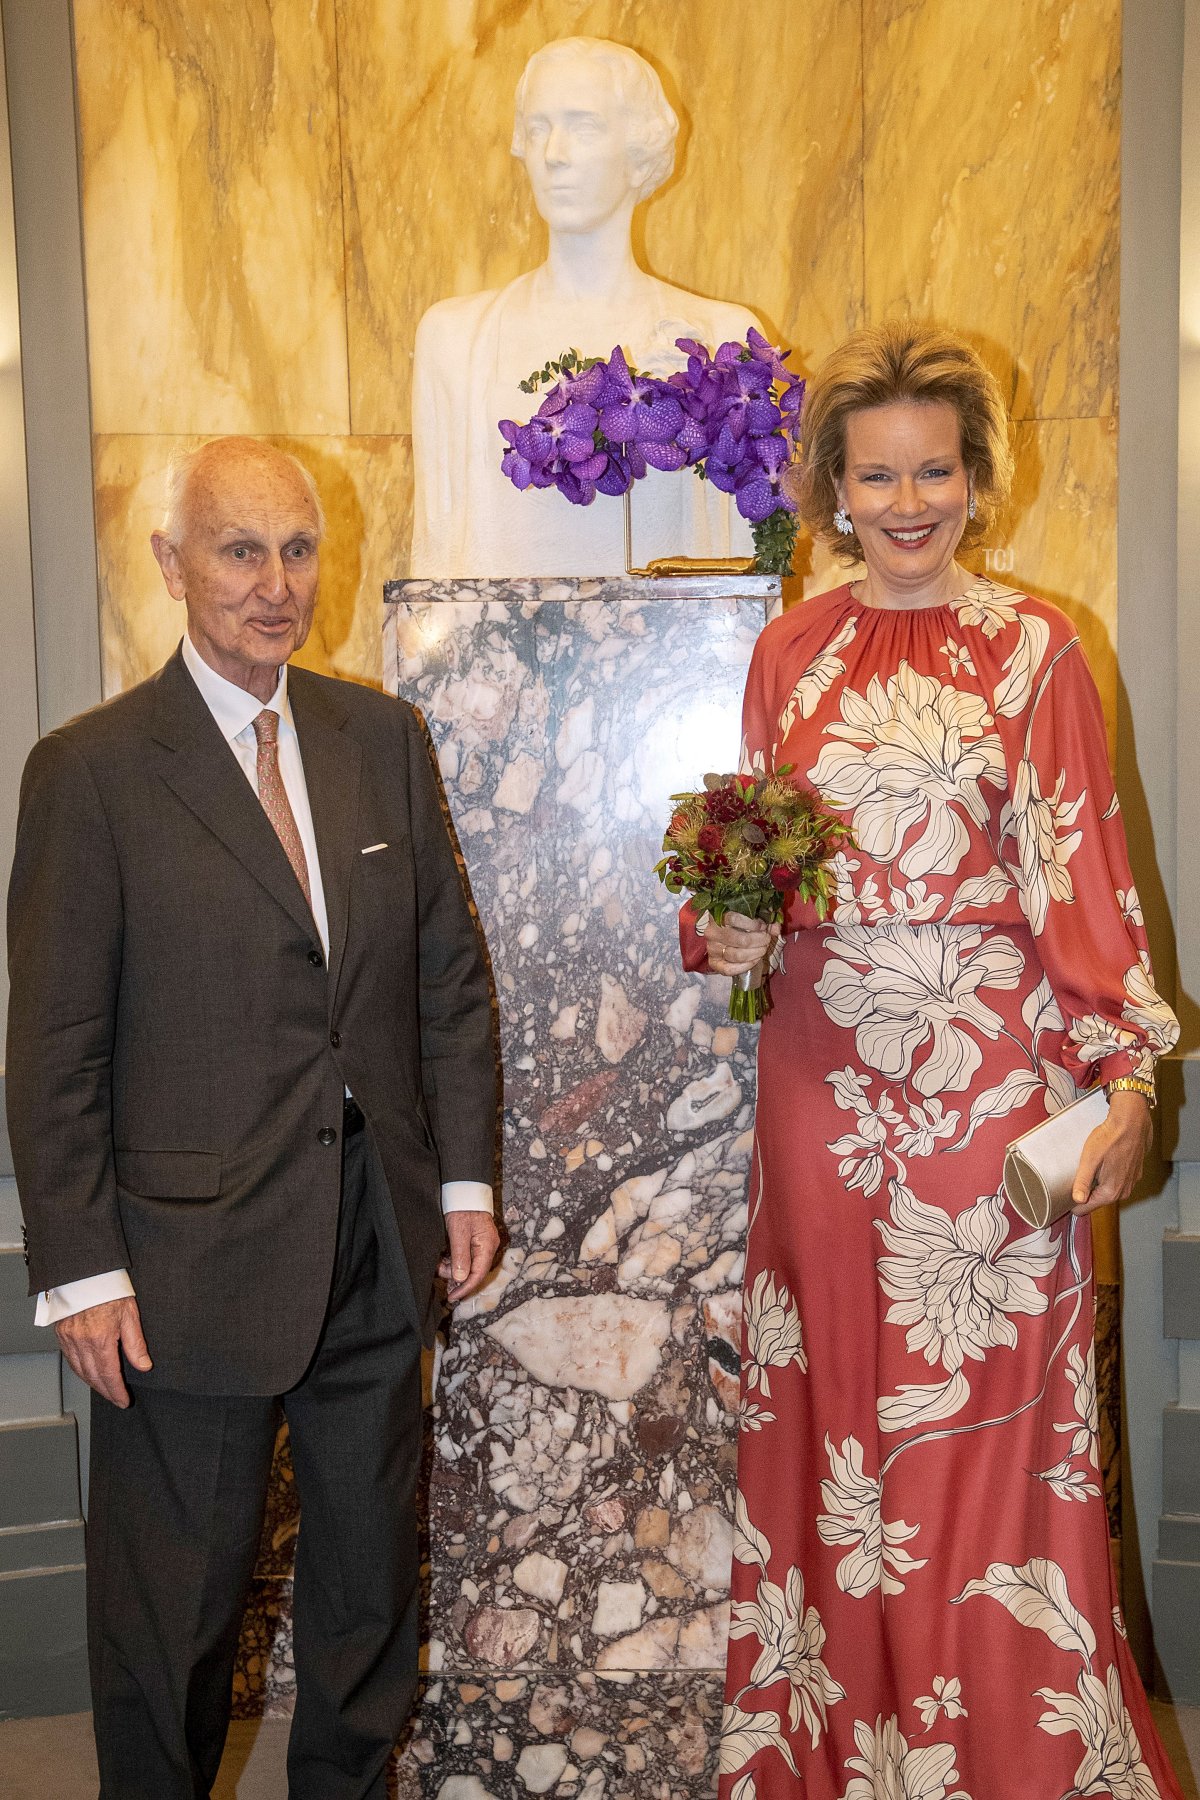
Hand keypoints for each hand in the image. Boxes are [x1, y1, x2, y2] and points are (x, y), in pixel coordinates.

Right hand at [55, 1297, 151, 1407]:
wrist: (86, 1272)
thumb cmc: (109, 1288)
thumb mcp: (130, 1314)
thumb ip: (136, 1343)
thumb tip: (144, 1366)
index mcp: (101, 1338)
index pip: (109, 1375)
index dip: (117, 1391)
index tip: (124, 1400)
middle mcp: (81, 1342)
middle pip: (93, 1376)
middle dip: (106, 1391)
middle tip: (116, 1399)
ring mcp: (69, 1338)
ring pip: (80, 1371)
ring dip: (92, 1383)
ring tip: (105, 1390)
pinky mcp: (61, 1334)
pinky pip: (70, 1360)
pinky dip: (80, 1371)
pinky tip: (88, 1373)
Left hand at [439, 1210, 499, 1303]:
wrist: (465, 1191)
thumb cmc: (463, 1208)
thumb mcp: (458, 1232)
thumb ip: (460, 1256)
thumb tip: (461, 1278)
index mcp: (487, 1246)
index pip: (478, 1274)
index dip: (465, 1288)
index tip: (453, 1296)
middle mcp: (487, 1247)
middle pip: (473, 1271)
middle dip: (456, 1275)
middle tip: (440, 1270)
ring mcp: (482, 1244)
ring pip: (468, 1265)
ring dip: (453, 1267)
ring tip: (440, 1263)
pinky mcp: (475, 1241)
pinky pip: (466, 1257)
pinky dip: (455, 1260)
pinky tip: (445, 1258)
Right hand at [704, 911, 779, 976]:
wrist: (722, 934)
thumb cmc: (738, 922)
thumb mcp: (750, 915)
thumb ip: (764, 919)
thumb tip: (775, 928)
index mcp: (718, 916)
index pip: (733, 918)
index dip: (753, 924)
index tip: (763, 926)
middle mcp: (712, 933)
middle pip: (740, 939)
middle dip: (759, 940)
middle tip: (766, 939)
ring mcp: (712, 949)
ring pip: (736, 955)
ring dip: (755, 953)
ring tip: (763, 949)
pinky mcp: (713, 963)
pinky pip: (729, 969)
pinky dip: (745, 966)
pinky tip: (755, 960)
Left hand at [1071, 1091, 1153, 1213]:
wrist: (1132, 1122)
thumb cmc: (1111, 1138)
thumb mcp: (1089, 1160)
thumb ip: (1082, 1182)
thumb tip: (1077, 1200)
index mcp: (1111, 1192)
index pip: (1086, 1208)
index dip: (1074, 1202)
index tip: (1066, 1192)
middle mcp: (1124, 1190)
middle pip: (1097, 1199)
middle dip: (1086, 1191)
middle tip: (1078, 1173)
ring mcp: (1131, 1182)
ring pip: (1107, 1189)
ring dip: (1098, 1182)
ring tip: (1091, 1165)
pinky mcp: (1135, 1172)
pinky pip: (1117, 1180)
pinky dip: (1109, 1174)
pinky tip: (1104, 1161)